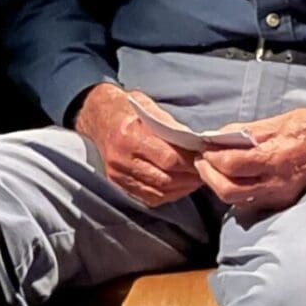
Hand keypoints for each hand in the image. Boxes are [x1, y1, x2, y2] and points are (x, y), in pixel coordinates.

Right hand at [72, 84, 200, 206]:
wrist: (100, 118)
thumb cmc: (128, 110)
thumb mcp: (149, 108)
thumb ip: (171, 126)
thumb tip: (195, 144)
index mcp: (129, 135)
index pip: (167, 158)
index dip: (190, 162)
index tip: (204, 158)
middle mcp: (121, 158)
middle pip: (164, 178)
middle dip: (189, 176)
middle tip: (205, 171)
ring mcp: (118, 174)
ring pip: (158, 191)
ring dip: (182, 188)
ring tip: (196, 179)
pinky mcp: (118, 184)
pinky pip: (149, 197)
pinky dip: (168, 194)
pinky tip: (180, 186)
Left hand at [194, 107, 305, 212]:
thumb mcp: (274, 122)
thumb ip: (243, 133)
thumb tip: (217, 138)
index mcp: (276, 158)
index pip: (233, 165)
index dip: (213, 158)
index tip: (204, 149)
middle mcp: (277, 183)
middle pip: (229, 191)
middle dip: (209, 176)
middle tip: (203, 162)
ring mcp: (280, 196)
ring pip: (238, 200)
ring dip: (220, 186)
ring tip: (214, 169)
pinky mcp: (282, 202)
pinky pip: (251, 202)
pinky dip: (236, 192)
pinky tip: (233, 178)